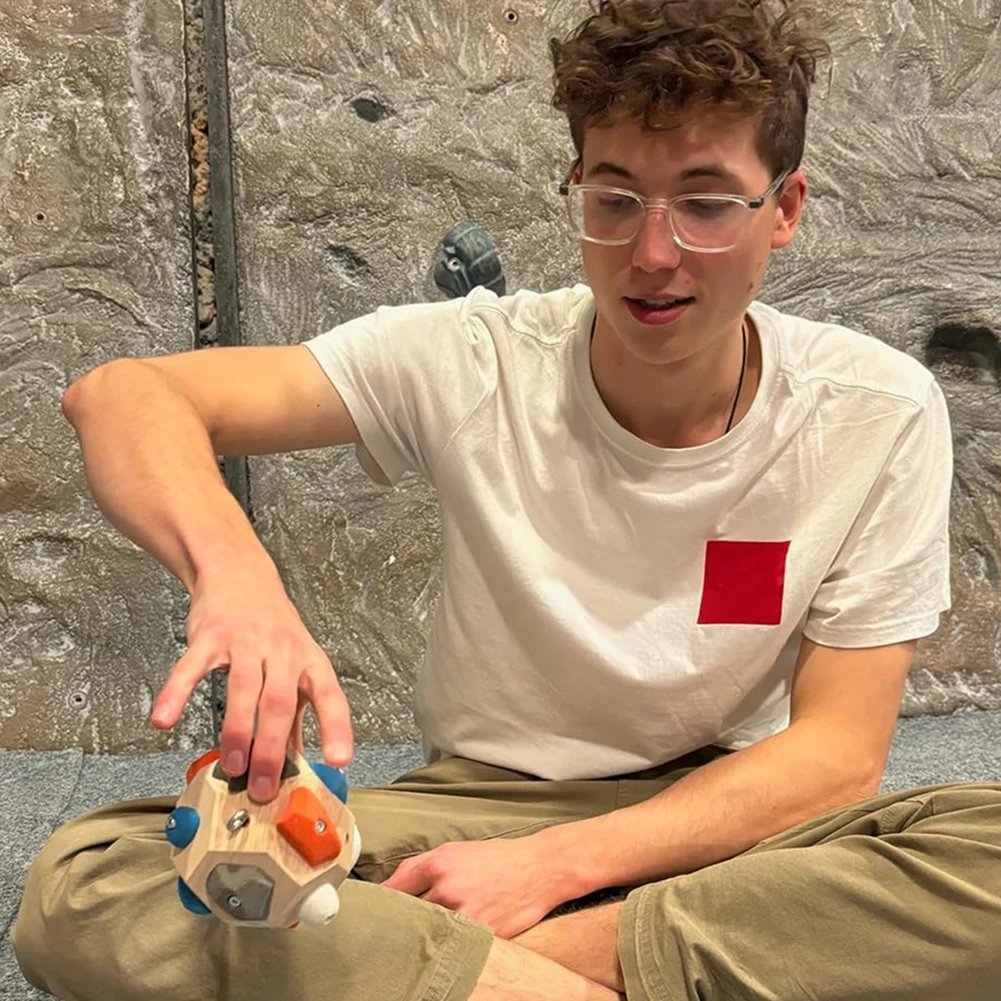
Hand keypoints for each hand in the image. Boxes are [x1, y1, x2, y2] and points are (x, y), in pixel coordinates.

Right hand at [150, 565, 353, 801]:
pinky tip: (165, 719)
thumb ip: (294, 715)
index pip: (330, 696)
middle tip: (262, 786)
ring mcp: (246, 640)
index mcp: (309, 661)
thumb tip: (295, 766)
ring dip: (237, 731)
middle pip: (280, 702)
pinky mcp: (210, 635)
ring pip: (243, 689)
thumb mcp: (294, 666)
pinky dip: (177, 694)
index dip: (336, 728)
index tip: (339, 760)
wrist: (240, 574)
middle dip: (271, 749)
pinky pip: (192, 668)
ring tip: (232, 765)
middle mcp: (282, 650)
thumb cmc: (272, 629)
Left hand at [381, 837, 571, 938]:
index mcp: (438, 864)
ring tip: (420, 938)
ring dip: (423, 936)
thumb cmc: (497, 858)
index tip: (369, 912)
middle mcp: (448, 889)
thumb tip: (391, 888)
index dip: (379, 903)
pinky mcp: (482, 937)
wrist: (539, 868)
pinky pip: (455, 945)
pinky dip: (449, 946)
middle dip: (398, 923)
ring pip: (429, 933)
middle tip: (389, 930)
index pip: (394, 888)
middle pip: (407, 915)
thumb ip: (422, 867)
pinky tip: (447, 945)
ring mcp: (465, 916)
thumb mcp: (456, 850)